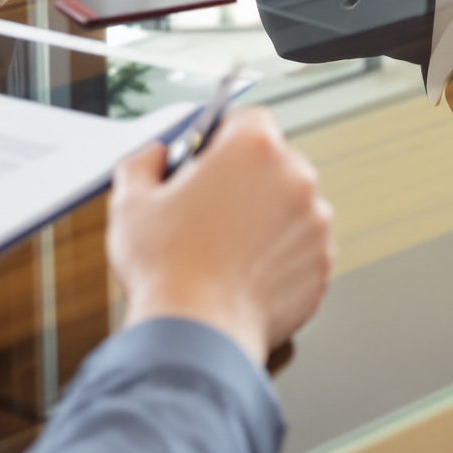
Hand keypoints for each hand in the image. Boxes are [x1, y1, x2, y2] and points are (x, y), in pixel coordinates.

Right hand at [110, 108, 333, 361]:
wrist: (196, 334)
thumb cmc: (166, 267)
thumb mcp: (131, 202)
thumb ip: (143, 163)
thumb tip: (152, 156)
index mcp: (253, 148)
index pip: (249, 118)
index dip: (223, 136)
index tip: (208, 156)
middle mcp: (295, 178)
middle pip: (272, 163)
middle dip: (244, 181)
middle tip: (208, 210)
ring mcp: (314, 223)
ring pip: (288, 207)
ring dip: (264, 219)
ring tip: (223, 250)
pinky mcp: (321, 264)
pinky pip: (299, 249)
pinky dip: (278, 257)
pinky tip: (243, 274)